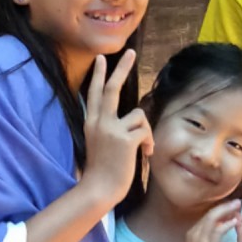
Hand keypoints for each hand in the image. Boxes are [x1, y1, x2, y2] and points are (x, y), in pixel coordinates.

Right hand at [81, 51, 153, 204]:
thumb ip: (111, 127)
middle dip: (122, 68)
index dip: (99, 75)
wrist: (99, 190)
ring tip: (142, 147)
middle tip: (130, 52)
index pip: (95, 93)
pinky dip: (150, 142)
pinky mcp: (125, 139)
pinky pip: (146, 131)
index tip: (101, 58)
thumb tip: (134, 116)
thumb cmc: (103, 169)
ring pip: (140, 115)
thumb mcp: (101, 142)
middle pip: (112, 88)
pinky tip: (144, 154)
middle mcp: (100, 122)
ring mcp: (112, 130)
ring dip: (146, 131)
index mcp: (92, 123)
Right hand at [182, 199, 240, 241]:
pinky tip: (236, 221)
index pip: (207, 215)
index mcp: (192, 232)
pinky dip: (227, 224)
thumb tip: (219, 226)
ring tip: (239, 207)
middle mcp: (194, 233)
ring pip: (213, 218)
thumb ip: (207, 237)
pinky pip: (218, 230)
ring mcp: (199, 239)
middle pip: (210, 213)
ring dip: (227, 211)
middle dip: (225, 206)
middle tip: (238, 202)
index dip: (220, 209)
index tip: (231, 205)